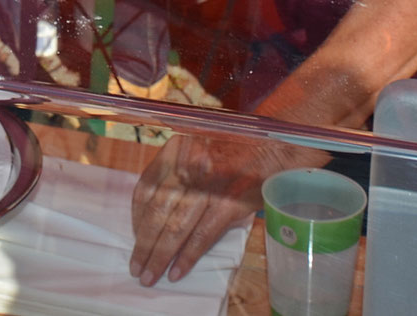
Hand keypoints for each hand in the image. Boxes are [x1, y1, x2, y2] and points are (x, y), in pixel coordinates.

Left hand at [129, 131, 326, 285]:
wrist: (281, 140)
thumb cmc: (241, 146)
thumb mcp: (202, 147)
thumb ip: (180, 170)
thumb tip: (162, 210)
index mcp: (178, 148)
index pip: (146, 187)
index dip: (137, 217)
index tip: (135, 235)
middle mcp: (189, 162)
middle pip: (157, 210)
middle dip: (144, 243)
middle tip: (136, 267)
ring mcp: (209, 182)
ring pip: (176, 225)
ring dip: (160, 254)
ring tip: (150, 275)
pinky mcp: (230, 200)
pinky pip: (202, 234)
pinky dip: (188, 255)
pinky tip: (178, 271)